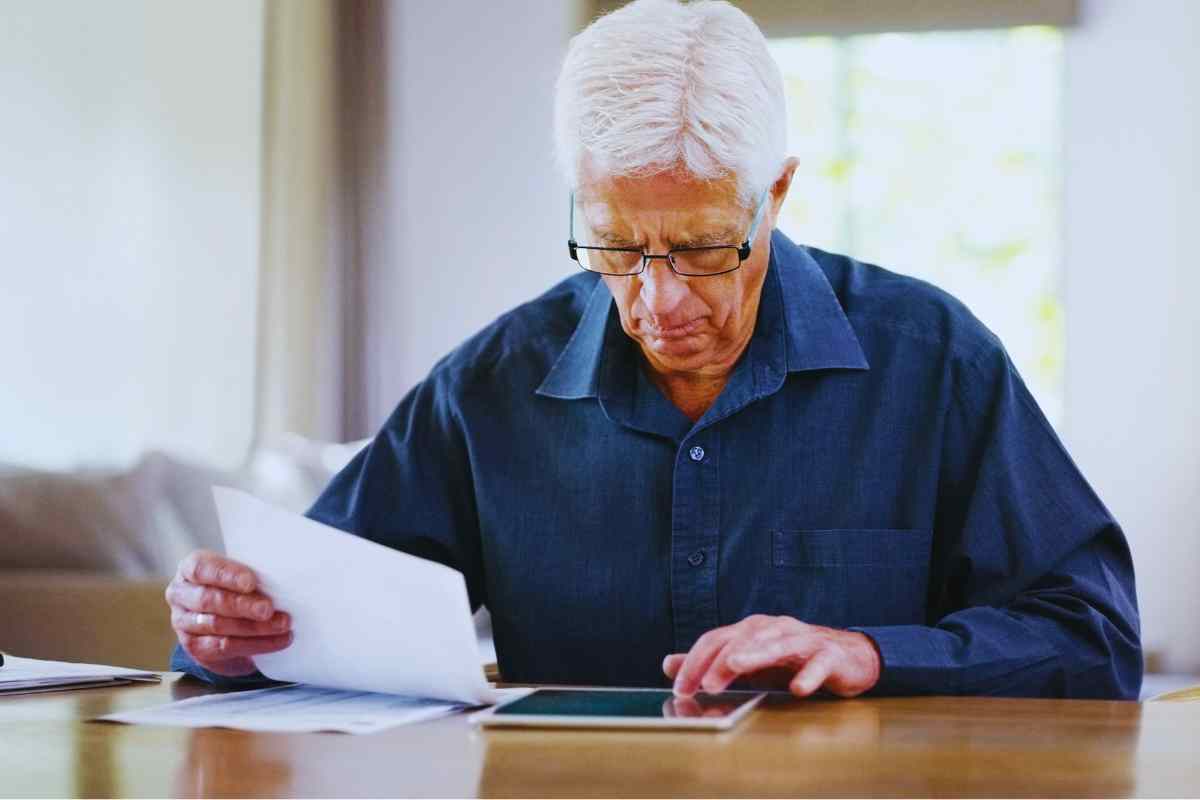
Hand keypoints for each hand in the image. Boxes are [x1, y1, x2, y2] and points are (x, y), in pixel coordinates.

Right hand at [165, 549, 291, 676]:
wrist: (225, 619)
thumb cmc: (235, 586)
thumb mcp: (239, 573)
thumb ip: (251, 573)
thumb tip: (284, 576)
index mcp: (190, 569)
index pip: (202, 569)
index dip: (227, 575)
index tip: (251, 582)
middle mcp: (181, 595)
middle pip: (209, 600)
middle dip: (242, 605)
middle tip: (268, 609)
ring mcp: (183, 623)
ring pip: (217, 626)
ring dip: (254, 628)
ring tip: (282, 625)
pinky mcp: (194, 647)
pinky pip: (224, 648)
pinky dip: (254, 645)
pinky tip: (277, 641)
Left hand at [662, 614, 880, 698]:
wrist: (848, 656)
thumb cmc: (794, 659)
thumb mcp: (748, 662)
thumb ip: (710, 663)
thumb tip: (669, 664)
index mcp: (752, 630)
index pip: (717, 640)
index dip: (696, 661)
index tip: (680, 688)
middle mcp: (774, 628)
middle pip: (742, 639)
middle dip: (721, 661)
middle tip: (705, 685)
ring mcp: (803, 639)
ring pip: (776, 644)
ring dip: (755, 655)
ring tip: (735, 666)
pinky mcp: (830, 655)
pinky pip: (818, 663)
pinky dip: (808, 675)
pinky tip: (798, 689)